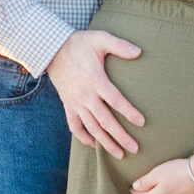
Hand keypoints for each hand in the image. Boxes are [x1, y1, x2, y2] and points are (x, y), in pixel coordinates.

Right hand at [47, 29, 146, 157]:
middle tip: (135, 149)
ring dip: (105, 142)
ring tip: (119, 154)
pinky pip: (74, 126)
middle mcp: (85, 95)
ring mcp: (75, 102)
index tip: (141, 123)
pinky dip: (83, 138)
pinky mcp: (68, 105)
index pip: (115, 100)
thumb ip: (119, 45)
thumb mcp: (100, 39)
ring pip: (91, 128)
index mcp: (95, 80)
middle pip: (105, 120)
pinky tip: (94, 145)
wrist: (52, 49)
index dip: (129, 112)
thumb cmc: (79, 43)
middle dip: (120, 136)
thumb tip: (139, 52)